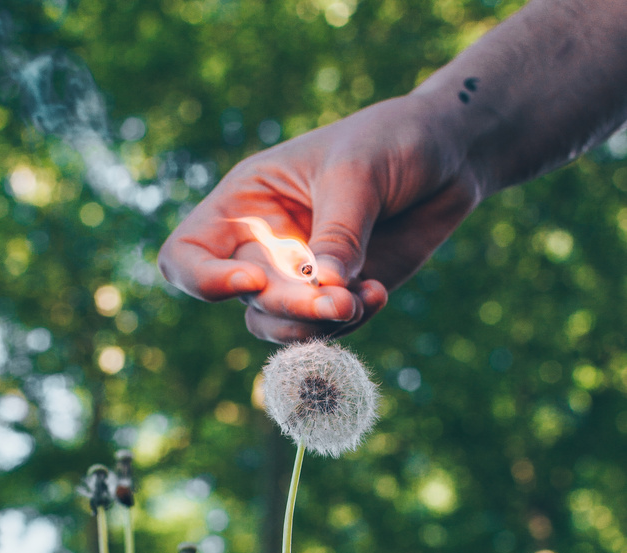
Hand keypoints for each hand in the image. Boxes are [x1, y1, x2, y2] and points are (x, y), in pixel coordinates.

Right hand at [158, 94, 480, 342]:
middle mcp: (263, 246)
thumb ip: (339, 231)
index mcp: (245, 204)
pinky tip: (380, 292)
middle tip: (341, 300)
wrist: (450, 155)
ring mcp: (300, 276)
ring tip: (363, 300)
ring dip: (317, 325)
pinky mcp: (339, 296)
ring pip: (280, 326)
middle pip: (247, 301)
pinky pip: (327, 329)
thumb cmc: (393, 140)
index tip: (252, 282)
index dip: (204, 281)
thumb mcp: (359, 171)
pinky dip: (351, 322)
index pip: (187, 256)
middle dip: (291, 307)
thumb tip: (326, 289)